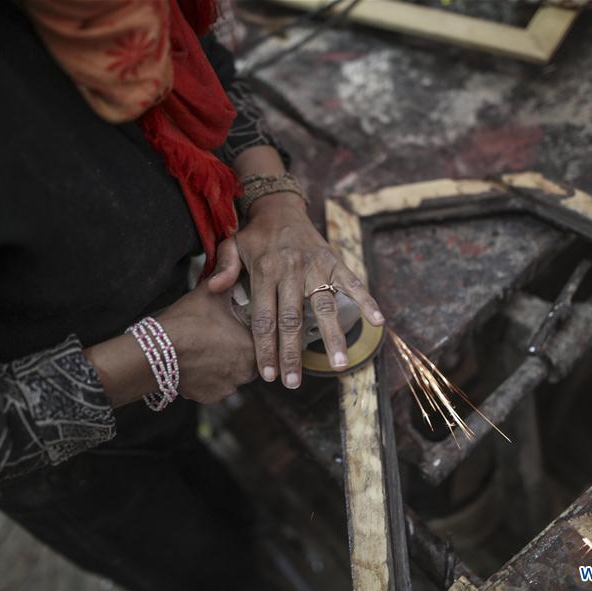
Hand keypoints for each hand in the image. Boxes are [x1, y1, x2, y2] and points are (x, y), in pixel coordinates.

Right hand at [156, 279, 256, 403]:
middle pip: (249, 358)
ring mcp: (227, 388)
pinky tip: (197, 363)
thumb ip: (229, 277)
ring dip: (224, 364)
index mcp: (252, 347)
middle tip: (220, 335)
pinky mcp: (210, 397)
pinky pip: (215, 386)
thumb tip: (237, 264)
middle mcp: (245, 372)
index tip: (235, 323)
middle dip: (237, 348)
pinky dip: (209, 378)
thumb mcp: (211, 293)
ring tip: (206, 349)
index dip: (247, 329)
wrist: (157, 352)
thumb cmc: (187, 321)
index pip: (261, 339)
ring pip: (232, 373)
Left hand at [207, 194, 383, 388]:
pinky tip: (377, 321)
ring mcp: (316, 266)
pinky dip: (366, 300)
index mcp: (265, 270)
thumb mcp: (231, 246)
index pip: (264, 317)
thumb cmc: (254, 235)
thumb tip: (214, 289)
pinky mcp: (335, 261)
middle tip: (294, 382)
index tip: (268, 374)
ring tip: (338, 365)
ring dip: (332, 337)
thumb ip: (223, 267)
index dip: (265, 348)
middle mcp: (291, 270)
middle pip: (292, 319)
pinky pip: (353, 282)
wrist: (280, 207)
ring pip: (324, 306)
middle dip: (292, 354)